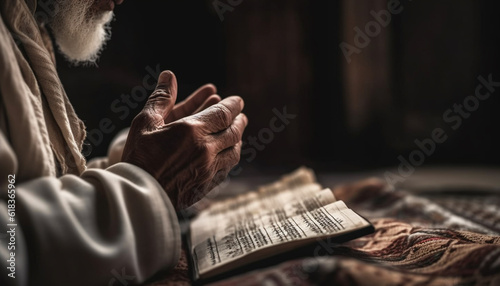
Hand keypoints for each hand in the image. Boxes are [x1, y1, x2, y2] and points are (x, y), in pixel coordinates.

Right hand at [122, 70, 247, 209]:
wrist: (138, 195)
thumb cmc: (139, 156)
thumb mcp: (146, 122)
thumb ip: (161, 98)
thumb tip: (169, 75)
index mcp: (193, 131)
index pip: (224, 113)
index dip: (233, 105)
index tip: (238, 100)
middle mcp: (207, 150)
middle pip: (234, 131)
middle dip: (239, 121)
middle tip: (241, 116)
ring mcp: (210, 169)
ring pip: (234, 151)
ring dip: (238, 140)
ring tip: (237, 133)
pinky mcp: (207, 185)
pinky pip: (227, 168)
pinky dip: (230, 158)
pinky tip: (227, 155)